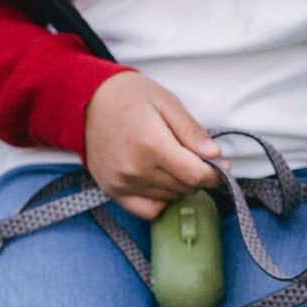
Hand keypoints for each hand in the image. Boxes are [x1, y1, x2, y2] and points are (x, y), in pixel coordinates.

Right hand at [83, 72, 224, 220]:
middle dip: (197, 176)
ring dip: (179, 185)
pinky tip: (160, 181)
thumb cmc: (128, 96)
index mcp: (152, 145)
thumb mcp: (166, 102)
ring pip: (169, 198)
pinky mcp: (113, 190)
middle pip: (184, 188)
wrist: (85, 102)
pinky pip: (147, 209)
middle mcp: (136, 169)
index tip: (220, 167)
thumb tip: (214, 154)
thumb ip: (191, 131)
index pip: (195, 175)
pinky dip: (160, 199)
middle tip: (194, 157)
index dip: (214, 174)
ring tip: (173, 162)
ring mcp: (123, 183)